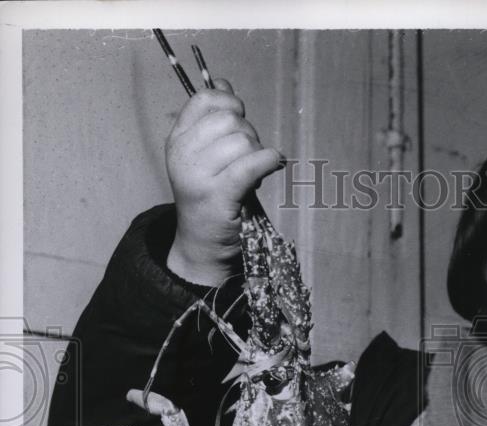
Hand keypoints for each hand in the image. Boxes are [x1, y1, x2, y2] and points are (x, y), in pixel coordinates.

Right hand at [165, 78, 284, 285]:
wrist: (202, 245)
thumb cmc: (211, 199)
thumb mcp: (204, 155)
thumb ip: (214, 120)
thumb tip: (224, 82)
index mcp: (177, 140)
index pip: (205, 99)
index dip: (229, 102)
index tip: (240, 119)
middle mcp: (182, 154)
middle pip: (229, 120)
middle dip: (249, 134)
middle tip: (250, 156)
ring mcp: (198, 175)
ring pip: (242, 141)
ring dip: (257, 153)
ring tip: (253, 172)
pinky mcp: (218, 195)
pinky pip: (249, 165)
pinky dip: (267, 161)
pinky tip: (273, 164)